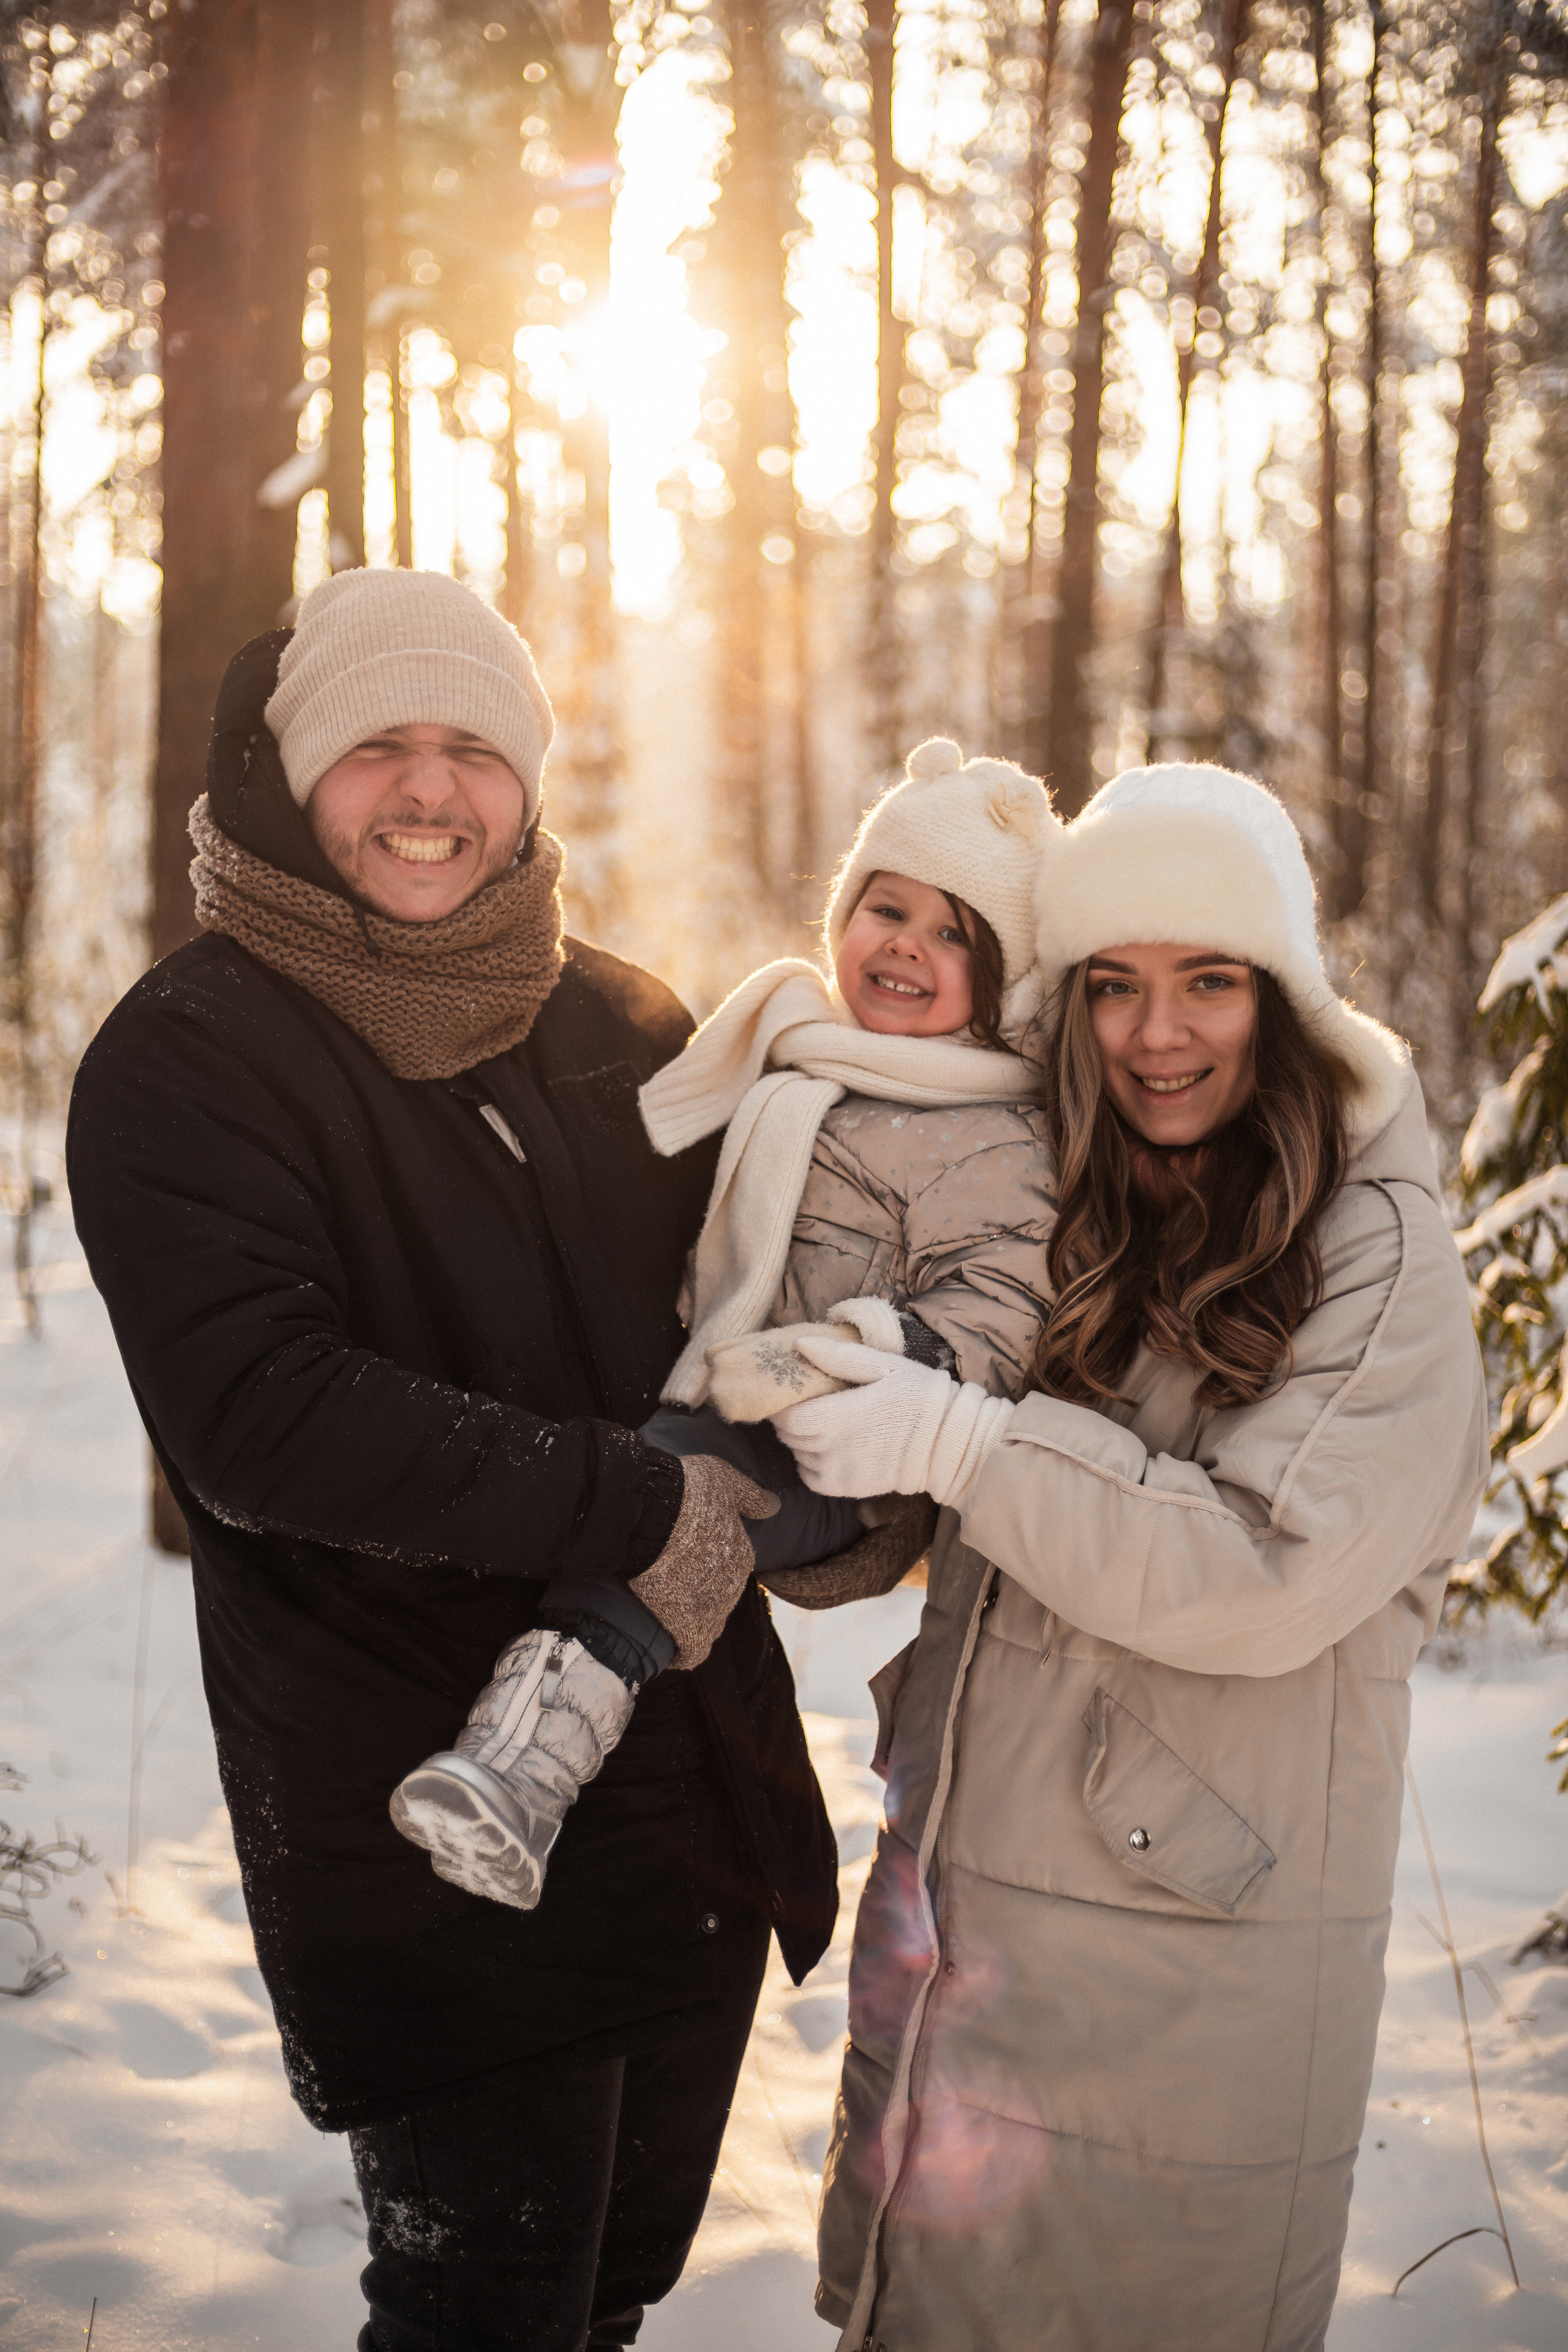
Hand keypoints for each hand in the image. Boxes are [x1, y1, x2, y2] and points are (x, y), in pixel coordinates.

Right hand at [629, 1456, 779, 1669]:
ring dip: (687, 1626)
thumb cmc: (687, 1490)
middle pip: (716, 1603)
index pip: (727, 1573)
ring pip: (705, 1629)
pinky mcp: (686, 1626)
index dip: (704, 1571)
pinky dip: (680, 1654)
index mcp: (741, 1555)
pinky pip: (690, 1653)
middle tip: (665, 1587)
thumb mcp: (726, 1481)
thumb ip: (749, 1496)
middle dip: (695, 1599)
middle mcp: (732, 1586)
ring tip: (661, 1617)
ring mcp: (711, 1609)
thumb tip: (774, 1506)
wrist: (654, 1512)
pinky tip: (666, 1651)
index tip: (681, 1565)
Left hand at [771, 1335, 1014, 1509]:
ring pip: (798, 1456)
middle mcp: (831, 1449)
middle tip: (810, 1403)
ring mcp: (838, 1473)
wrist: (949, 1443)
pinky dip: (811, 1464)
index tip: (793, 1392)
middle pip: (789, 1436)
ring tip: (825, 1424)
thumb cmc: (918, 1396)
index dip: (782, 1405)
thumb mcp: (884, 1366)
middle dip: (792, 1419)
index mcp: (837, 1416)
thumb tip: (799, 1346)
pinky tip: (829, 1449)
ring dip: (802, 1441)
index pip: (785, 1417)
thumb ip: (838, 1357)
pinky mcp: (847, 1489)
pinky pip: (810, 1478)